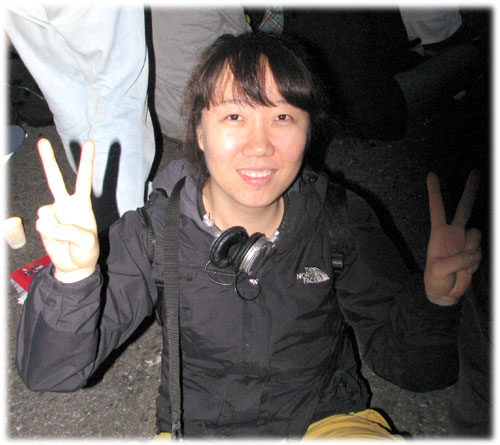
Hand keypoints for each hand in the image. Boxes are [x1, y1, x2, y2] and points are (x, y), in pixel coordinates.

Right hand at [36, 139, 98, 282]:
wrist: (74, 266)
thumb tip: (50, 224)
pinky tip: (57, 240)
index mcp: (82, 204)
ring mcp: (52, 214)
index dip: (86, 162)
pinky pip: (43, 226)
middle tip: (42, 141)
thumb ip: (72, 231)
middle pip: (55, 180)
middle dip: (48, 160)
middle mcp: (66, 205)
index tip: (90, 142)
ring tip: (66, 238)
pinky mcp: (42, 224)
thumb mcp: (88, 242)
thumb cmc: (86, 251)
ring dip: (57, 229)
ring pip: (46, 212)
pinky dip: (51, 235)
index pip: (84, 179)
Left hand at [424, 171, 481, 305]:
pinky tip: (465, 270)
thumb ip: (457, 261)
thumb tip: (475, 253)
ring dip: (470, 250)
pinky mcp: (475, 252)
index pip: (436, 208)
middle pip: (463, 208)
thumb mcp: (439, 270)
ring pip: (476, 235)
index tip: (431, 175)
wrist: (444, 292)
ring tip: (459, 265)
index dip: (434, 192)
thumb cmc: (435, 279)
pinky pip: (479, 253)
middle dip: (470, 190)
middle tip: (475, 172)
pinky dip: (473, 262)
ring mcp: (466, 242)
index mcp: (439, 232)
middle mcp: (454, 233)